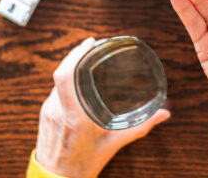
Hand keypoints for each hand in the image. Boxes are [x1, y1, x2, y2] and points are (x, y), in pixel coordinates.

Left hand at [35, 37, 169, 177]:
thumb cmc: (82, 165)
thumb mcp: (114, 144)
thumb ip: (140, 128)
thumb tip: (163, 115)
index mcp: (73, 115)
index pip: (65, 75)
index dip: (76, 54)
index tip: (90, 43)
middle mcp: (56, 109)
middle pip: (62, 72)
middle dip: (77, 55)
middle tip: (93, 46)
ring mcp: (47, 110)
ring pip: (57, 80)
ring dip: (71, 67)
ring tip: (87, 59)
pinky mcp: (44, 113)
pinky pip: (54, 89)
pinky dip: (67, 80)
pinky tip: (78, 79)